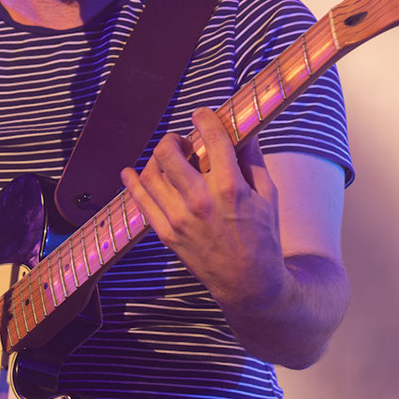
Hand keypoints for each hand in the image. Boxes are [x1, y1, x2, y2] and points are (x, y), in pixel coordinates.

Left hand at [121, 108, 285, 316]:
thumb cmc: (263, 238)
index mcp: (230, 188)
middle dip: (173, 139)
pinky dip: (133, 183)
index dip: (204, 118)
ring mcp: (179, 219)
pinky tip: (131, 173)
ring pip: (151, 174)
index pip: (212, 138)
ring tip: (166, 159)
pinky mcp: (167, 234)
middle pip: (170, 153)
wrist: (248, 283)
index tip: (201, 115)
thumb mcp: (267, 196)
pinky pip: (141, 202)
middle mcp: (200, 201)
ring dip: (156, 159)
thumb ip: (253, 161)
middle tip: (181, 141)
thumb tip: (246, 131)